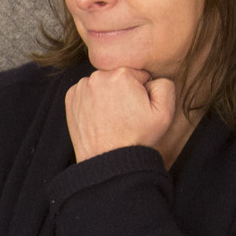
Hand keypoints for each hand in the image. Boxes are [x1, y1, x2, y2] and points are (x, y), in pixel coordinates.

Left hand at [65, 67, 190, 163]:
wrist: (108, 160)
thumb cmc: (136, 138)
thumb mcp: (165, 112)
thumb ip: (165, 85)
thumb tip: (151, 79)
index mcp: (121, 75)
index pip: (138, 75)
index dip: (142, 92)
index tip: (137, 109)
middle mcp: (98, 76)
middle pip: (119, 78)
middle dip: (124, 92)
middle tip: (125, 115)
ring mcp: (80, 88)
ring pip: (102, 84)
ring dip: (107, 95)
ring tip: (111, 118)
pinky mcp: (70, 98)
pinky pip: (87, 93)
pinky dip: (92, 101)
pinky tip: (99, 118)